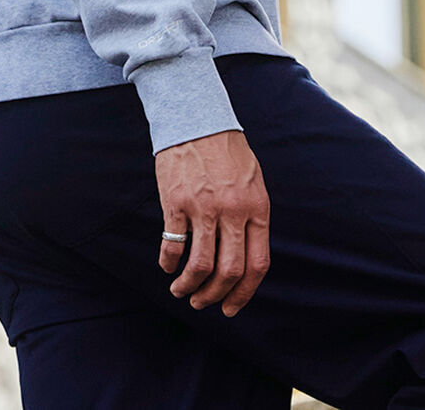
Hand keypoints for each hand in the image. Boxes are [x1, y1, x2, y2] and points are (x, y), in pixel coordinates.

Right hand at [155, 129, 269, 317]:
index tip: (231, 307)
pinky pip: (172, 245)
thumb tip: (246, 257)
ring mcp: (204, 208)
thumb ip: (253, 216)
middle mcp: (233, 211)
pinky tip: (167, 267)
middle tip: (203, 303)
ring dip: (189, 287)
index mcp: (257, 208)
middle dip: (215, 296)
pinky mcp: (176, 202)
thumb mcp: (253, 181)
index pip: (257, 264)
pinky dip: (168, 263)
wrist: (197, 117)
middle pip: (228, 271)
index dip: (244, 293)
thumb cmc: (227, 150)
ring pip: (199, 265)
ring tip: (182, 291)